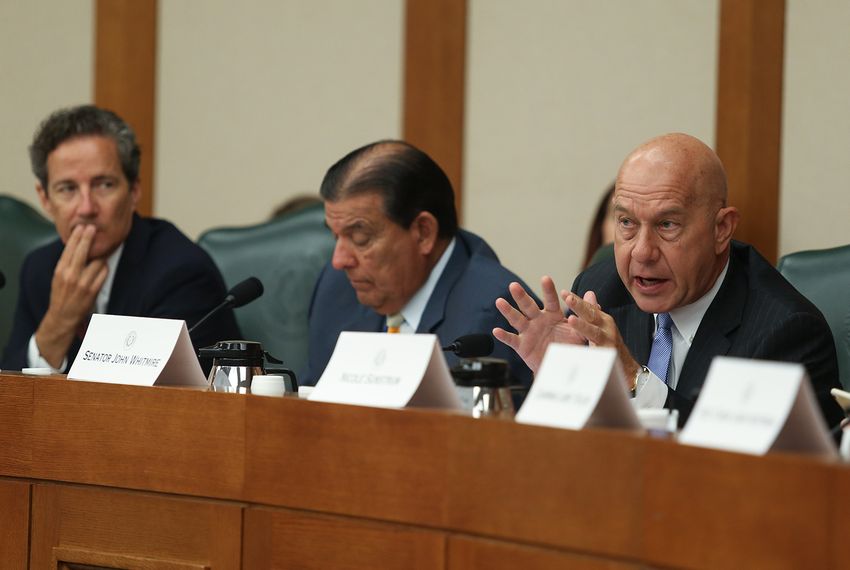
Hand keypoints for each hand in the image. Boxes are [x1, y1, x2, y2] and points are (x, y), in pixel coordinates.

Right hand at [34, 225, 107, 366]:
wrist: (62, 315)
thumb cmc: (61, 294)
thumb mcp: (58, 276)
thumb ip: (66, 263)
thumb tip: (76, 246)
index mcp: (60, 270)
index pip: (69, 249)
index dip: (77, 237)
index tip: (82, 227)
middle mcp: (71, 275)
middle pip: (82, 251)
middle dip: (88, 238)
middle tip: (93, 228)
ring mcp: (83, 283)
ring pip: (96, 262)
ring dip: (100, 256)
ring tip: (101, 250)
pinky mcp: (93, 290)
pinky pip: (103, 273)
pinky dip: (104, 268)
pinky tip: (102, 266)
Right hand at [493, 276, 584, 372]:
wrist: (560, 366)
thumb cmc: (568, 347)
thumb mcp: (579, 333)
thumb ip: (585, 319)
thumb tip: (599, 304)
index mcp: (552, 315)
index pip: (550, 300)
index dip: (548, 290)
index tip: (545, 278)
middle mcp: (538, 320)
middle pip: (528, 306)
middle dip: (521, 296)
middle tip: (514, 285)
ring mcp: (528, 332)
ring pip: (516, 319)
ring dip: (508, 311)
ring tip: (500, 301)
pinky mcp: (522, 345)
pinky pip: (512, 339)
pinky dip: (504, 336)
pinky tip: (496, 330)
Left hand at [562, 291, 640, 385]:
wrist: (627, 368)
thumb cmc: (610, 344)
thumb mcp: (601, 325)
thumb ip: (593, 311)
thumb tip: (588, 293)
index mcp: (602, 320)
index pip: (588, 307)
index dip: (576, 299)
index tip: (564, 292)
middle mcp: (607, 328)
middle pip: (591, 315)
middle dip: (580, 306)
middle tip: (568, 299)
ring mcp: (608, 342)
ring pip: (594, 333)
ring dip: (582, 326)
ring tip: (571, 320)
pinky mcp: (608, 358)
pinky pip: (598, 353)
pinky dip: (590, 351)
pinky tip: (579, 349)